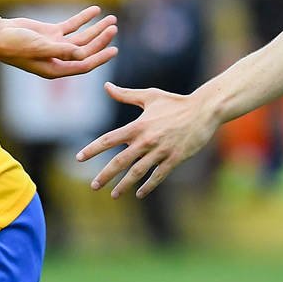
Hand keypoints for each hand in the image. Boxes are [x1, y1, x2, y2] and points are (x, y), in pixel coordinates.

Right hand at [0, 6, 117, 78]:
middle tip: (113, 28)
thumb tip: (82, 54)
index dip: (100, 57)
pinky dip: (83, 18)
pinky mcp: (50, 33)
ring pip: (81, 37)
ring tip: (111, 19)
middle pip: (85, 50)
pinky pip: (71, 26)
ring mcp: (55, 45)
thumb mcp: (38, 47)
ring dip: (96, 28)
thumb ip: (61, 50)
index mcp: (55, 69)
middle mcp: (57, 59)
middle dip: (100, 39)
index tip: (114, 50)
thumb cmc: (14, 45)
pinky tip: (95, 11)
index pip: (83, 65)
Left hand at [75, 83, 216, 198]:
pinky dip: (148, 186)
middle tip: (94, 185)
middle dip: (105, 175)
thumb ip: (126, 94)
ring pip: (137, 172)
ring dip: (124, 185)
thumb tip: (106, 87)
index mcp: (138, 125)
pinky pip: (158, 176)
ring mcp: (161, 151)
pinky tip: (139, 193)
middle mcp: (147, 140)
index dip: (93, 149)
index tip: (79, 158)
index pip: (110, 139)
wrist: (203, 110)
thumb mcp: (150, 96)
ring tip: (113, 194)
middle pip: (120, 161)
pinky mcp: (175, 158)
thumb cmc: (175, 102)